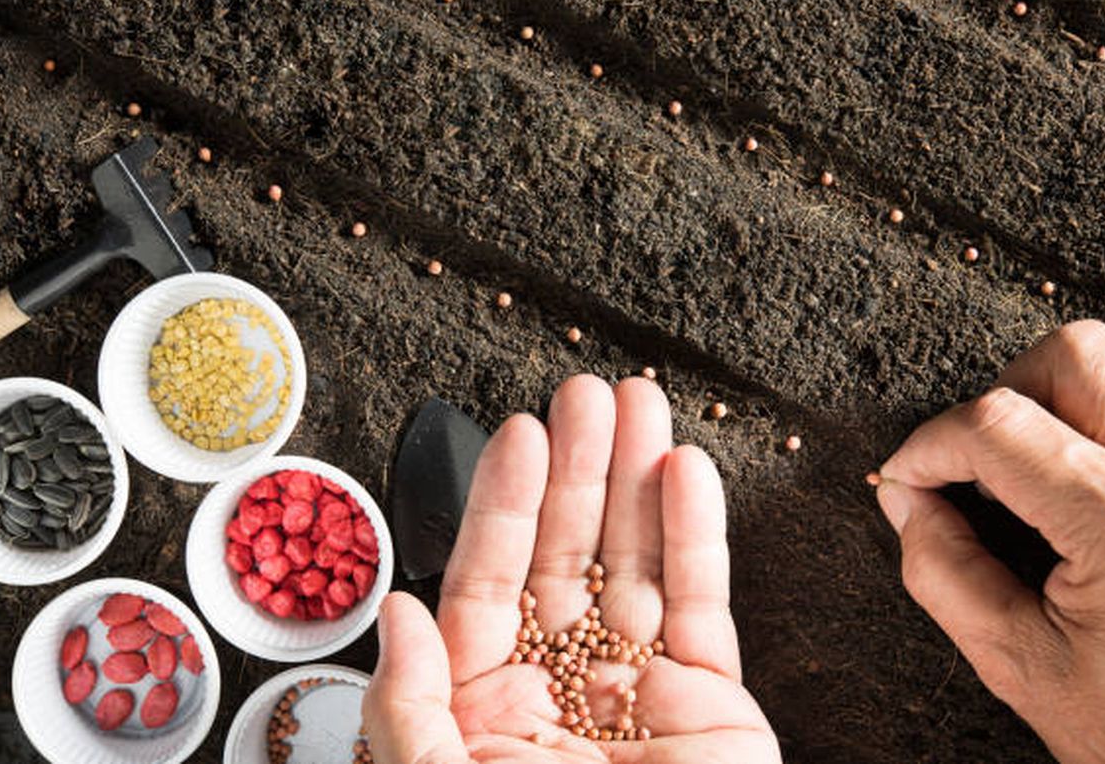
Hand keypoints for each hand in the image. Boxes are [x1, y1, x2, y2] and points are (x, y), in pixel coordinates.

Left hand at [362, 375, 779, 762]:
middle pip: (566, 554)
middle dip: (580, 470)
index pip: (489, 581)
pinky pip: (701, 606)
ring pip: (636, 563)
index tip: (522, 436)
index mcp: (484, 707)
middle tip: (589, 394)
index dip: (506, 503)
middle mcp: (559, 688)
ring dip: (640, 480)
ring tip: (641, 404)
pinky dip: (698, 536)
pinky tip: (686, 473)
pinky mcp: (709, 705)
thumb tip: (395, 613)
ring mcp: (637, 692)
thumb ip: (406, 709)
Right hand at [876, 320, 1104, 763]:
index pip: (995, 428)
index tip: (908, 476)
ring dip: (1071, 387)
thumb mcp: (1023, 667)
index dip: (928, 445)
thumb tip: (906, 501)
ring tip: (1048, 452)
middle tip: (984, 463)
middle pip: (1071, 357)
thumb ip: (945, 574)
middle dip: (1002, 397)